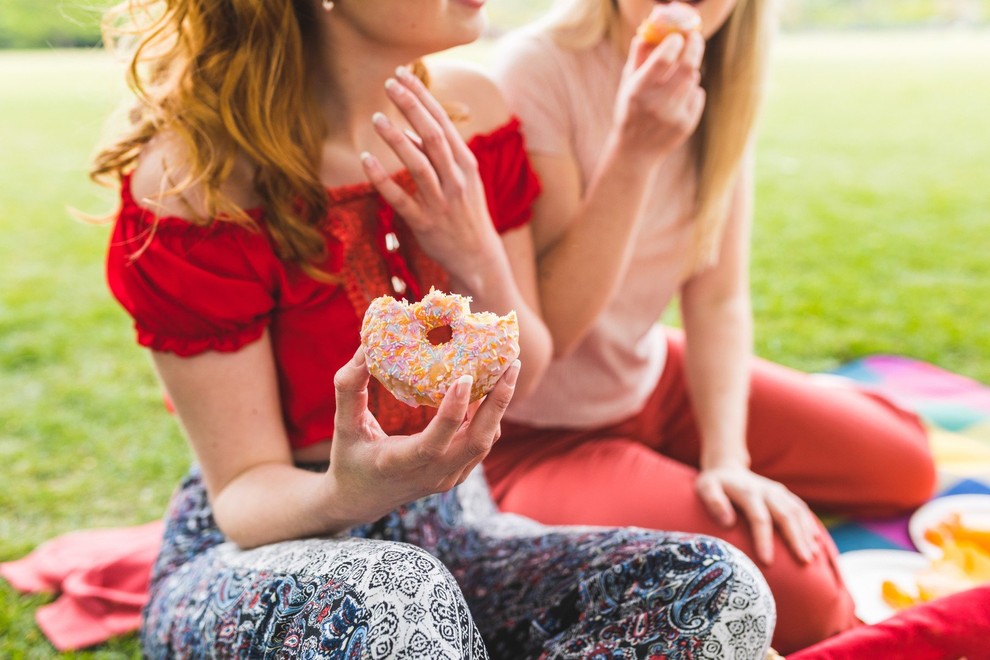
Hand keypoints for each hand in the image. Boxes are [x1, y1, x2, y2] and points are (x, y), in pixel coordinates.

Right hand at [328, 347, 519, 523]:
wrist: (360, 501)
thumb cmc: (350, 459)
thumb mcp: (343, 426)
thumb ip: (349, 388)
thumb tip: (365, 348)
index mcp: (399, 464)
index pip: (434, 443)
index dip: (452, 412)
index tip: (465, 377)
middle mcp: (431, 474)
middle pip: (477, 442)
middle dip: (498, 402)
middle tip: (511, 363)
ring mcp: (449, 477)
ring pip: (485, 442)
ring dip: (498, 406)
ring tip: (505, 368)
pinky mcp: (457, 474)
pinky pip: (481, 444)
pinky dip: (489, 417)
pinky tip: (488, 388)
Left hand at [361, 67, 502, 285]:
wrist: (479, 256)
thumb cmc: (465, 211)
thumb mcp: (460, 178)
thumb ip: (436, 155)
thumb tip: (410, 132)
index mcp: (465, 163)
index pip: (443, 121)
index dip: (422, 96)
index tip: (403, 74)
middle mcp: (456, 179)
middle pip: (433, 135)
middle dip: (411, 107)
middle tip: (388, 83)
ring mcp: (441, 201)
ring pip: (418, 165)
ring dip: (397, 140)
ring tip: (376, 118)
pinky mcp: (425, 223)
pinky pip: (400, 198)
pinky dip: (382, 179)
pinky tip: (366, 160)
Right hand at [612, 30, 705, 161]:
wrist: (635, 152)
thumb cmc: (630, 112)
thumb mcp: (627, 85)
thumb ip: (637, 58)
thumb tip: (648, 34)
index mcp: (638, 92)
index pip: (662, 60)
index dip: (674, 42)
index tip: (677, 35)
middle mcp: (657, 104)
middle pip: (687, 67)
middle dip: (694, 47)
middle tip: (695, 37)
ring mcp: (674, 116)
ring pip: (693, 79)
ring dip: (688, 71)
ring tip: (676, 78)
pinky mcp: (686, 125)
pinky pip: (697, 95)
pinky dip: (691, 91)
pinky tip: (677, 100)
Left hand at [695, 464, 823, 565]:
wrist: (727, 468)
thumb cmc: (714, 484)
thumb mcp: (705, 488)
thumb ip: (714, 502)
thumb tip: (727, 522)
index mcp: (748, 492)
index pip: (759, 518)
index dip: (764, 540)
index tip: (767, 562)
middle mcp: (766, 491)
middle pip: (785, 516)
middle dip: (795, 539)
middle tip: (803, 562)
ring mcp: (777, 491)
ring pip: (797, 513)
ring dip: (806, 534)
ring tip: (812, 557)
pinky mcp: (784, 494)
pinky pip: (801, 509)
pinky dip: (809, 525)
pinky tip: (815, 542)